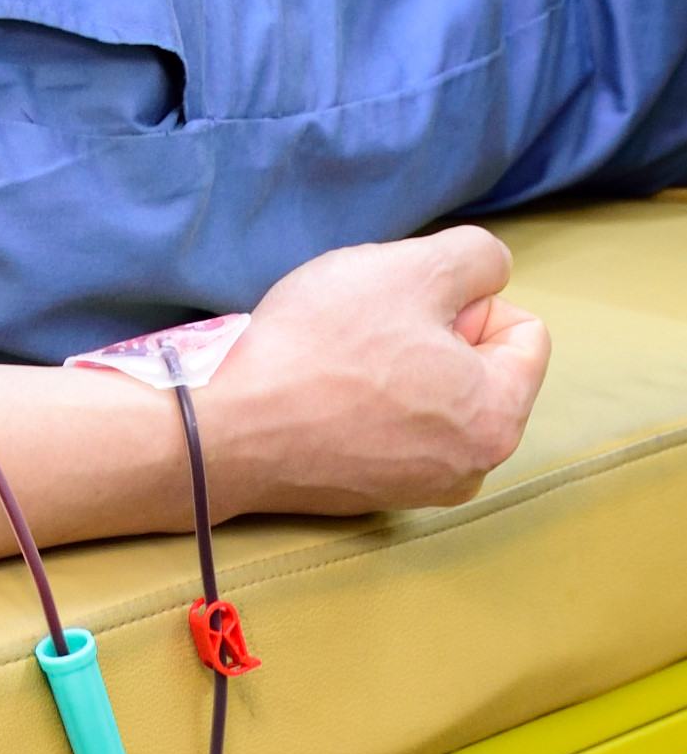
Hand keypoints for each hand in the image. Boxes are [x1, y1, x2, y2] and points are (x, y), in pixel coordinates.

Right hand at [200, 228, 549, 515]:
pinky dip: (364, 407)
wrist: (228, 426)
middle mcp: (472, 467)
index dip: (466, 299)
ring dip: (395, 371)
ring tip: (337, 359)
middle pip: (477, 369)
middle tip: (366, 328)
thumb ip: (477, 257)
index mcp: (499, 417)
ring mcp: (418, 489)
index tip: (404, 304)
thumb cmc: (321, 346)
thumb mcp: (411, 268)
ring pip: (431, 401)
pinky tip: (319, 392)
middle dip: (430, 337)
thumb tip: (488, 275)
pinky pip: (388, 432)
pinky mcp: (366, 496)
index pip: (525, 331)